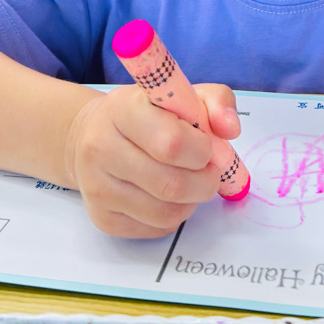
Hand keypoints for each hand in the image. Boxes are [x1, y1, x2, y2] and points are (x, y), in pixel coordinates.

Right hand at [65, 83, 240, 237]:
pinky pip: (155, 229)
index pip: (171, 142)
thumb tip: (231, 129)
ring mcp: (98, 187)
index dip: (201, 150)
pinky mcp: (103, 218)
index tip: (207, 145)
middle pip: (171, 185)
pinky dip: (175, 215)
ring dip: (192, 200)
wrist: (92, 135)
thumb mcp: (180, 94)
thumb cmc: (146, 113)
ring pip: (165, 213)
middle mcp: (102, 148)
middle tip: (209, 170)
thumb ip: (215, 101)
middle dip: (204, 181)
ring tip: (191, 180)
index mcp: (124, 109)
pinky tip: (169, 195)